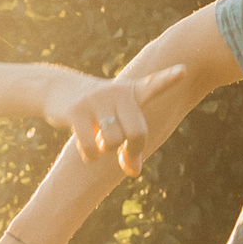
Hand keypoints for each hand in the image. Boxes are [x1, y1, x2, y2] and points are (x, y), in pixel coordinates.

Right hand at [36, 64, 187, 174]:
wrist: (59, 89)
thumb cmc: (99, 111)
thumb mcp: (119, 122)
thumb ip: (132, 146)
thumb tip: (133, 172)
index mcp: (133, 92)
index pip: (153, 85)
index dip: (168, 79)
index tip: (183, 71)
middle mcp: (117, 91)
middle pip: (137, 132)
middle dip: (132, 150)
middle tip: (125, 153)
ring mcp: (95, 99)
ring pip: (112, 141)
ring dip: (107, 150)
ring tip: (100, 141)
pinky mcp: (76, 110)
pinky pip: (90, 147)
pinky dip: (91, 156)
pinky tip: (88, 151)